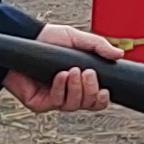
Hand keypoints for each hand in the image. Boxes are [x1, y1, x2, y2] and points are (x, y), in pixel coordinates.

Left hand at [4, 25, 122, 112]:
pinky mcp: (38, 103)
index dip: (102, 99)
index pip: (96, 100)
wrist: (24, 39)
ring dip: (75, 88)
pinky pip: (55, 103)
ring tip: (72, 71)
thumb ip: (99, 46)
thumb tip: (119, 54)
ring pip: (73, 105)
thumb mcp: (77, 39)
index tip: (105, 90)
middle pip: (88, 104)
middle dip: (90, 90)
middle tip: (88, 72)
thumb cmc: (48, 40)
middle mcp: (68, 93)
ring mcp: (53, 99)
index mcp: (80, 83)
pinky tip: (59, 76)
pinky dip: (59, 89)